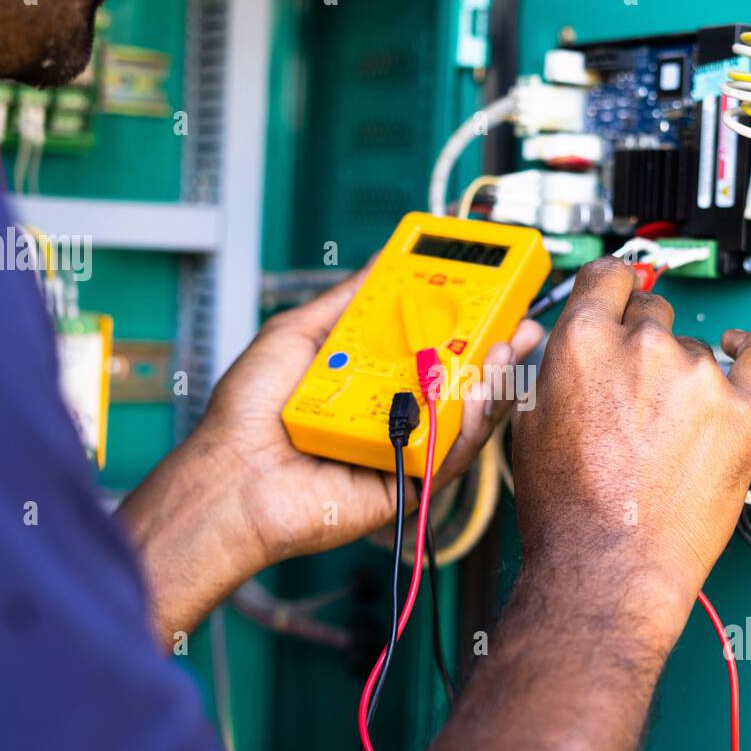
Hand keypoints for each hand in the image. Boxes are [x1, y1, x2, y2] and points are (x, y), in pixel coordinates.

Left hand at [123, 264, 542, 641]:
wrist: (231, 475)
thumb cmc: (248, 415)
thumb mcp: (296, 335)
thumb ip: (345, 302)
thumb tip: (380, 265)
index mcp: (371, 381)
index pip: (429, 348)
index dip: (465, 324)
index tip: (492, 297)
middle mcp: (391, 415)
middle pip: (458, 382)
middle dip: (496, 352)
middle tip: (520, 323)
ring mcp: (401, 450)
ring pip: (463, 418)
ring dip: (492, 383)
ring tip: (507, 349)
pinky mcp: (406, 485)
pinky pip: (448, 455)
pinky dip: (468, 425)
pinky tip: (477, 395)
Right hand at [511, 257, 750, 654]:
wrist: (610, 565)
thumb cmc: (567, 510)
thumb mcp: (527, 423)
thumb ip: (553, 369)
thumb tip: (570, 347)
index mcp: (582, 342)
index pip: (607, 278)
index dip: (612, 290)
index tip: (621, 297)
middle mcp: (642, 345)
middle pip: (652, 309)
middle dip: (644, 339)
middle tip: (639, 386)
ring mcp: (697, 374)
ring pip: (695, 346)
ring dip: (684, 371)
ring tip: (670, 425)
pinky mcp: (743, 407)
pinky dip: (750, 352)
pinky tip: (742, 353)